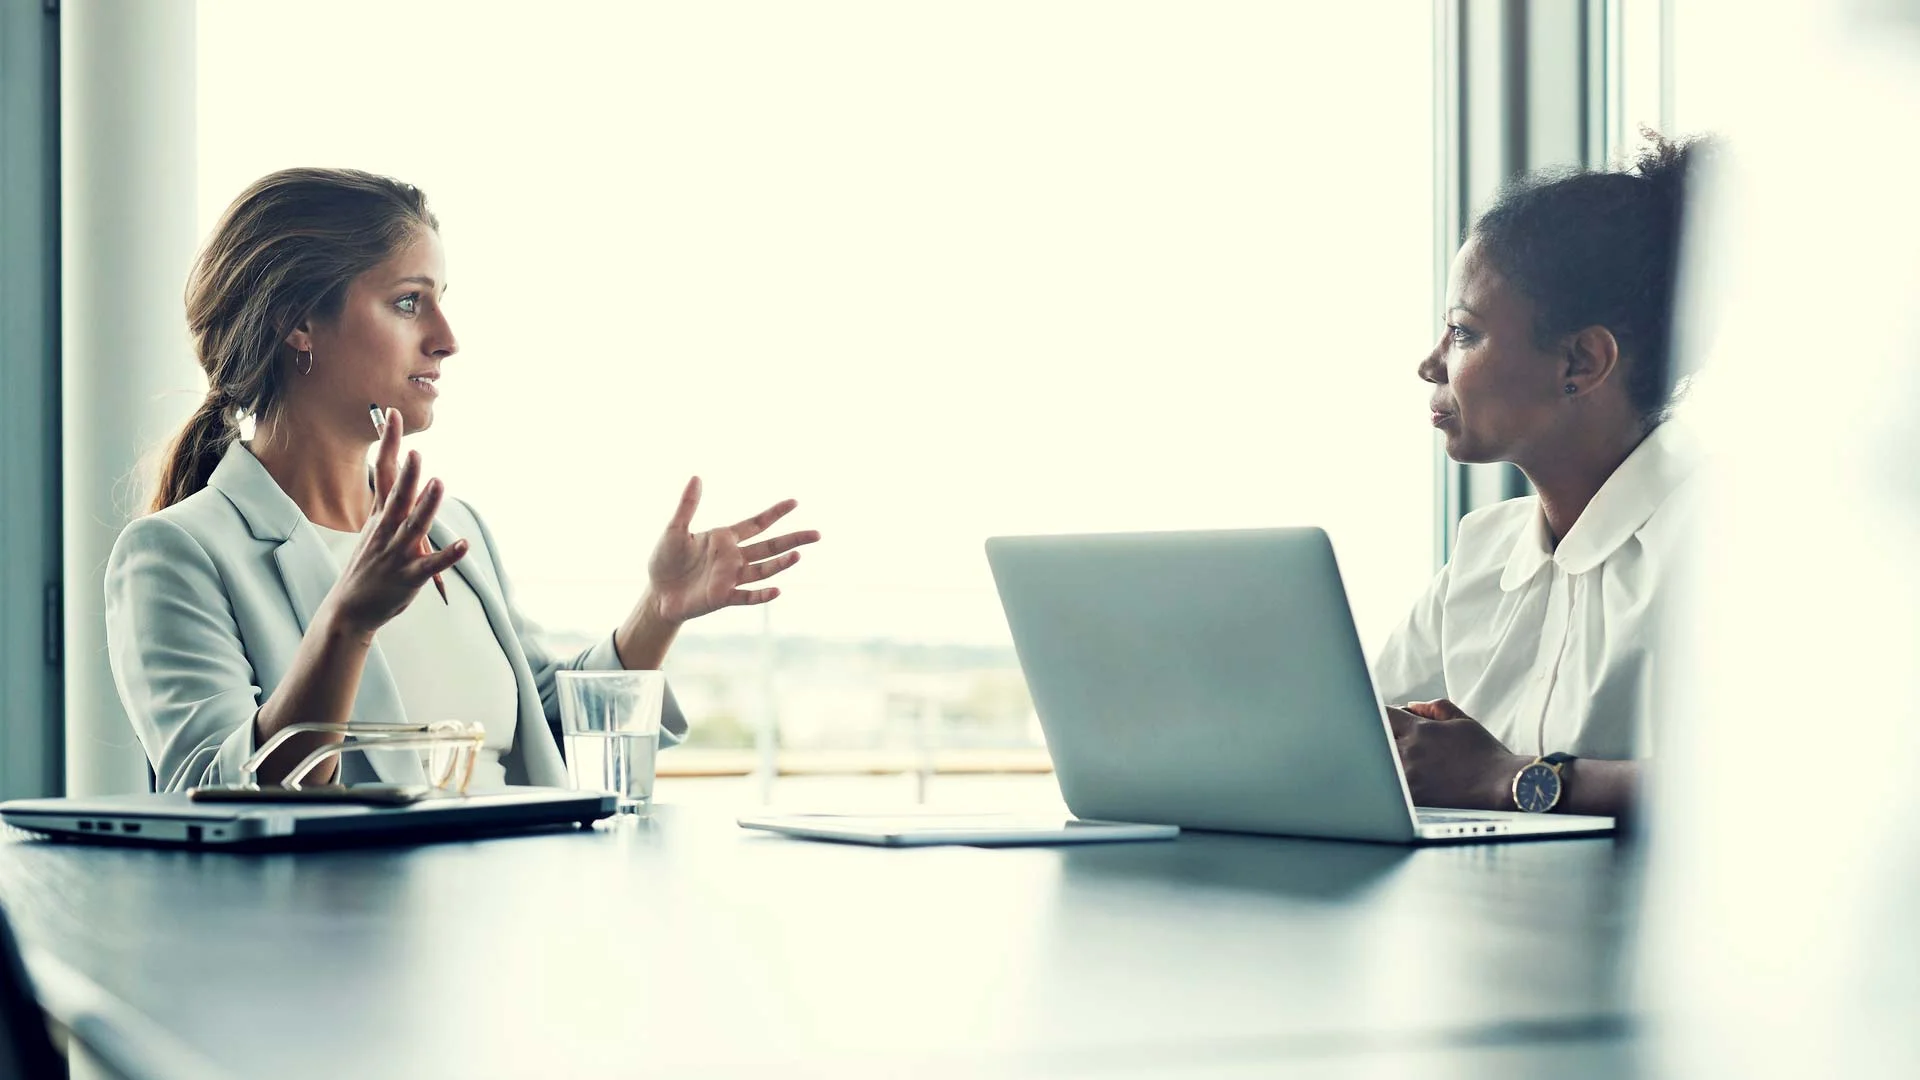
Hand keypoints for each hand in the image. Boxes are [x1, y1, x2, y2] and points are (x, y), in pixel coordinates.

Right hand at [326, 409, 468, 638]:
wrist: (348, 608)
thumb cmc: (368, 567)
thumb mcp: (376, 530)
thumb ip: (393, 505)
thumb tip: (412, 480)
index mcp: (380, 516)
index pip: (382, 472)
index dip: (389, 443)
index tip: (391, 414)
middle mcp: (387, 531)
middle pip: (398, 497)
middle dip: (407, 475)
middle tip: (416, 451)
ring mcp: (397, 554)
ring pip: (415, 526)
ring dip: (427, 505)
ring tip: (439, 484)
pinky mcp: (409, 577)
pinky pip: (431, 565)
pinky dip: (448, 555)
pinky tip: (463, 544)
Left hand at [644, 477, 820, 624]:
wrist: (657, 593)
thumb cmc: (665, 561)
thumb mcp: (674, 529)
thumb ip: (688, 505)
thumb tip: (696, 476)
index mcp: (725, 539)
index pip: (757, 524)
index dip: (775, 513)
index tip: (794, 502)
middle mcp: (734, 558)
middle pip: (770, 547)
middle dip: (793, 540)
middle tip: (817, 534)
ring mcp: (731, 578)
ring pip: (763, 570)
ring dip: (780, 563)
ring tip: (798, 555)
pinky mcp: (723, 597)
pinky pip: (747, 596)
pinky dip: (762, 595)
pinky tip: (777, 590)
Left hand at [1385, 699, 1530, 809]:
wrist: (1501, 786)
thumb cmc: (1485, 753)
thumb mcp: (1462, 721)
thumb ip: (1434, 708)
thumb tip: (1411, 706)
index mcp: (1418, 731)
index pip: (1382, 715)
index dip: (1384, 715)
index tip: (1390, 720)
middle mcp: (1408, 753)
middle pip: (1374, 738)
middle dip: (1382, 735)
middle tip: (1396, 740)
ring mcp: (1407, 777)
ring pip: (1379, 763)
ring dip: (1386, 758)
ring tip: (1406, 761)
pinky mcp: (1412, 799)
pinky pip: (1390, 787)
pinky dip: (1393, 781)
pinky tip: (1409, 780)